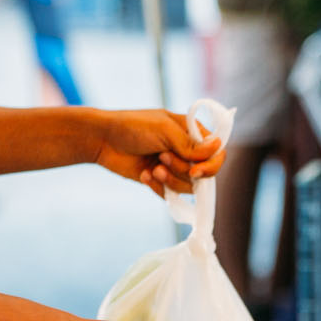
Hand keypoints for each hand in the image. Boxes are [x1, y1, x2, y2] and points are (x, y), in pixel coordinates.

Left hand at [92, 109, 225, 195]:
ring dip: (170, 179)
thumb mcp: (165, 130)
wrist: (102, 140)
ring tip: (153, 169)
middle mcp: (187, 150)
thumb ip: (191, 145)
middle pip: (204, 173)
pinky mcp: (160, 180)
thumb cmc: (133, 127)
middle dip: (183, 170)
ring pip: (188, 186)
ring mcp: (174, 166)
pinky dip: (158, 187)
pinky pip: (170, 193)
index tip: (196, 171)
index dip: (211, 165)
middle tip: (162, 159)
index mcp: (192, 133)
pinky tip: (144, 174)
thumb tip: (218, 148)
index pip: (217, 153)